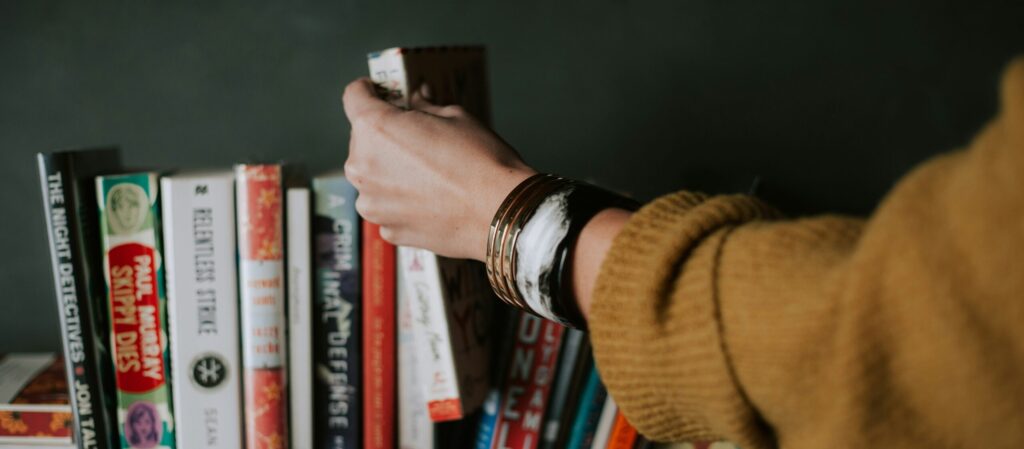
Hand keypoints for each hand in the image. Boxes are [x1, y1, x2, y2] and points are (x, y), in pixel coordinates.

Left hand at [342, 78, 535, 260]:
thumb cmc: (481, 162)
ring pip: (373, 176)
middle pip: (362, 139)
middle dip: (385, 135)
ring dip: (390, 171)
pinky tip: (432, 199)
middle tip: (417, 138)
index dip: (368, 90)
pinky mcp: (388, 229)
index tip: (379, 92)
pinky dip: (402, 200)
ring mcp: (372, 203)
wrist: (500, 214)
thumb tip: (418, 99)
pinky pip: (387, 206)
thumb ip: (425, 107)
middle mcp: (362, 167)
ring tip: (428, 174)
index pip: (354, 96)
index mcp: (375, 129)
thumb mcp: (455, 117)